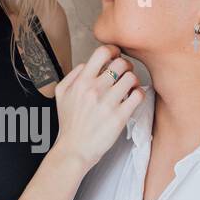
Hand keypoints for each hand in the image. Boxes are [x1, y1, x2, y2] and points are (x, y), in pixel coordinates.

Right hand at [52, 45, 143, 170]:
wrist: (74, 149)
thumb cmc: (69, 124)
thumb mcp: (61, 94)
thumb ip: (73, 75)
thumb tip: (87, 63)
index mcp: (81, 82)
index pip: (102, 52)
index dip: (113, 50)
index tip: (115, 55)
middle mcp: (95, 90)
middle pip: (121, 63)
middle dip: (126, 66)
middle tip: (124, 73)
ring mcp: (108, 103)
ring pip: (132, 78)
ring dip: (133, 80)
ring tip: (129, 88)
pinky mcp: (120, 116)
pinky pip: (138, 95)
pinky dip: (139, 94)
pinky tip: (132, 98)